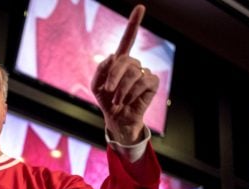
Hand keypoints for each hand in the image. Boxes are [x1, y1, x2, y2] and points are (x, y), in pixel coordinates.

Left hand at [91, 5, 158, 144]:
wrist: (117, 118)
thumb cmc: (107, 101)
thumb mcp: (96, 85)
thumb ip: (101, 69)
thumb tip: (113, 57)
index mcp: (119, 61)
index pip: (127, 39)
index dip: (134, 23)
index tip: (141, 7)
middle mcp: (133, 63)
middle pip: (124, 60)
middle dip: (113, 76)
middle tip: (107, 91)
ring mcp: (144, 72)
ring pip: (133, 72)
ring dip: (121, 89)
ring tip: (117, 100)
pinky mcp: (152, 82)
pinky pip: (143, 81)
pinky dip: (132, 93)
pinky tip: (128, 101)